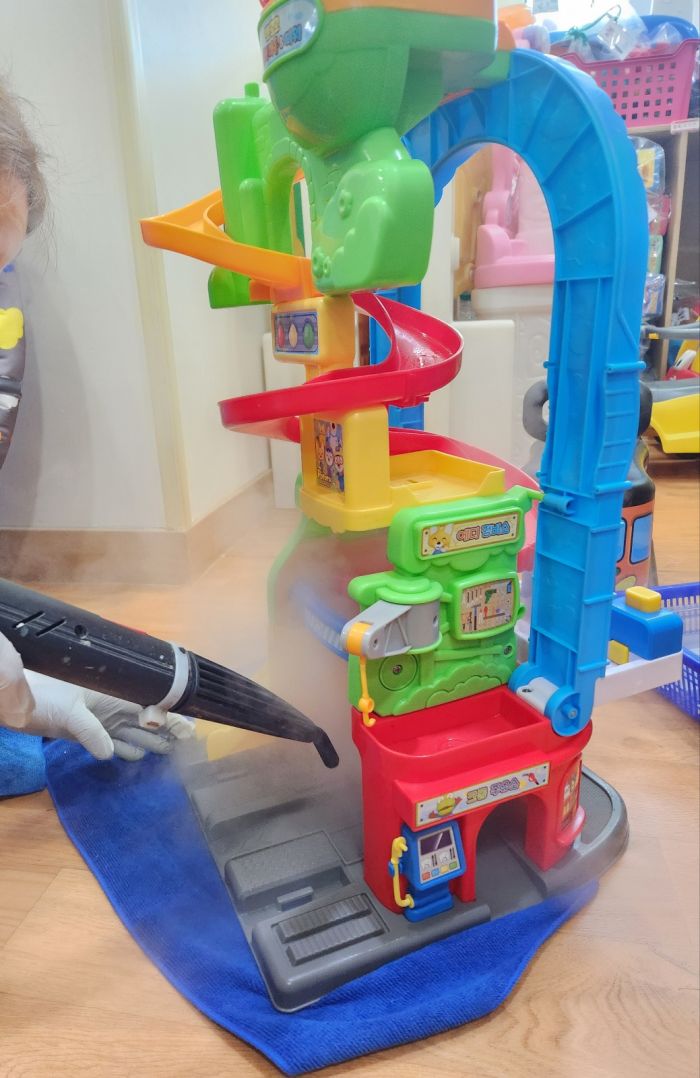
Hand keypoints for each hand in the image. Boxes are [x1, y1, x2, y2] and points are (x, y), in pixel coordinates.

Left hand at [0, 633, 193, 759]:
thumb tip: (107, 753)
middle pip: (150, 720)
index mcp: (116, 694)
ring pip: (137, 733)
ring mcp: (104, 721)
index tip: (189, 731)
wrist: (15, 701)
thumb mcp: (69, 712)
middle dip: (169, 731)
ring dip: (153, 743)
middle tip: (188, 746)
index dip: (173, 716)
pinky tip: (140, 756)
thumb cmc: (43, 696)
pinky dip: (129, 750)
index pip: (153, 704)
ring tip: (171, 752)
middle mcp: (115, 706)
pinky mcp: (92, 734)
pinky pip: (118, 744)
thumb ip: (90, 731)